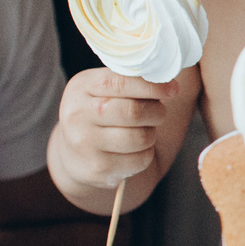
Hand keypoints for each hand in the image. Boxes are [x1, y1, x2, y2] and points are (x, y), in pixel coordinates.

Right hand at [49, 70, 179, 199]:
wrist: (72, 154)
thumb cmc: (96, 113)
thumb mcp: (101, 89)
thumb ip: (128, 80)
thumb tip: (166, 77)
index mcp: (81, 88)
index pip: (120, 82)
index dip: (152, 86)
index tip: (173, 89)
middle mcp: (78, 116)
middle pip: (133, 112)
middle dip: (156, 111)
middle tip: (159, 112)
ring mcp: (85, 145)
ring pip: (140, 138)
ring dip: (151, 133)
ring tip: (144, 130)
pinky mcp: (98, 169)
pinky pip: (140, 160)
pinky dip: (146, 153)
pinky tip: (136, 149)